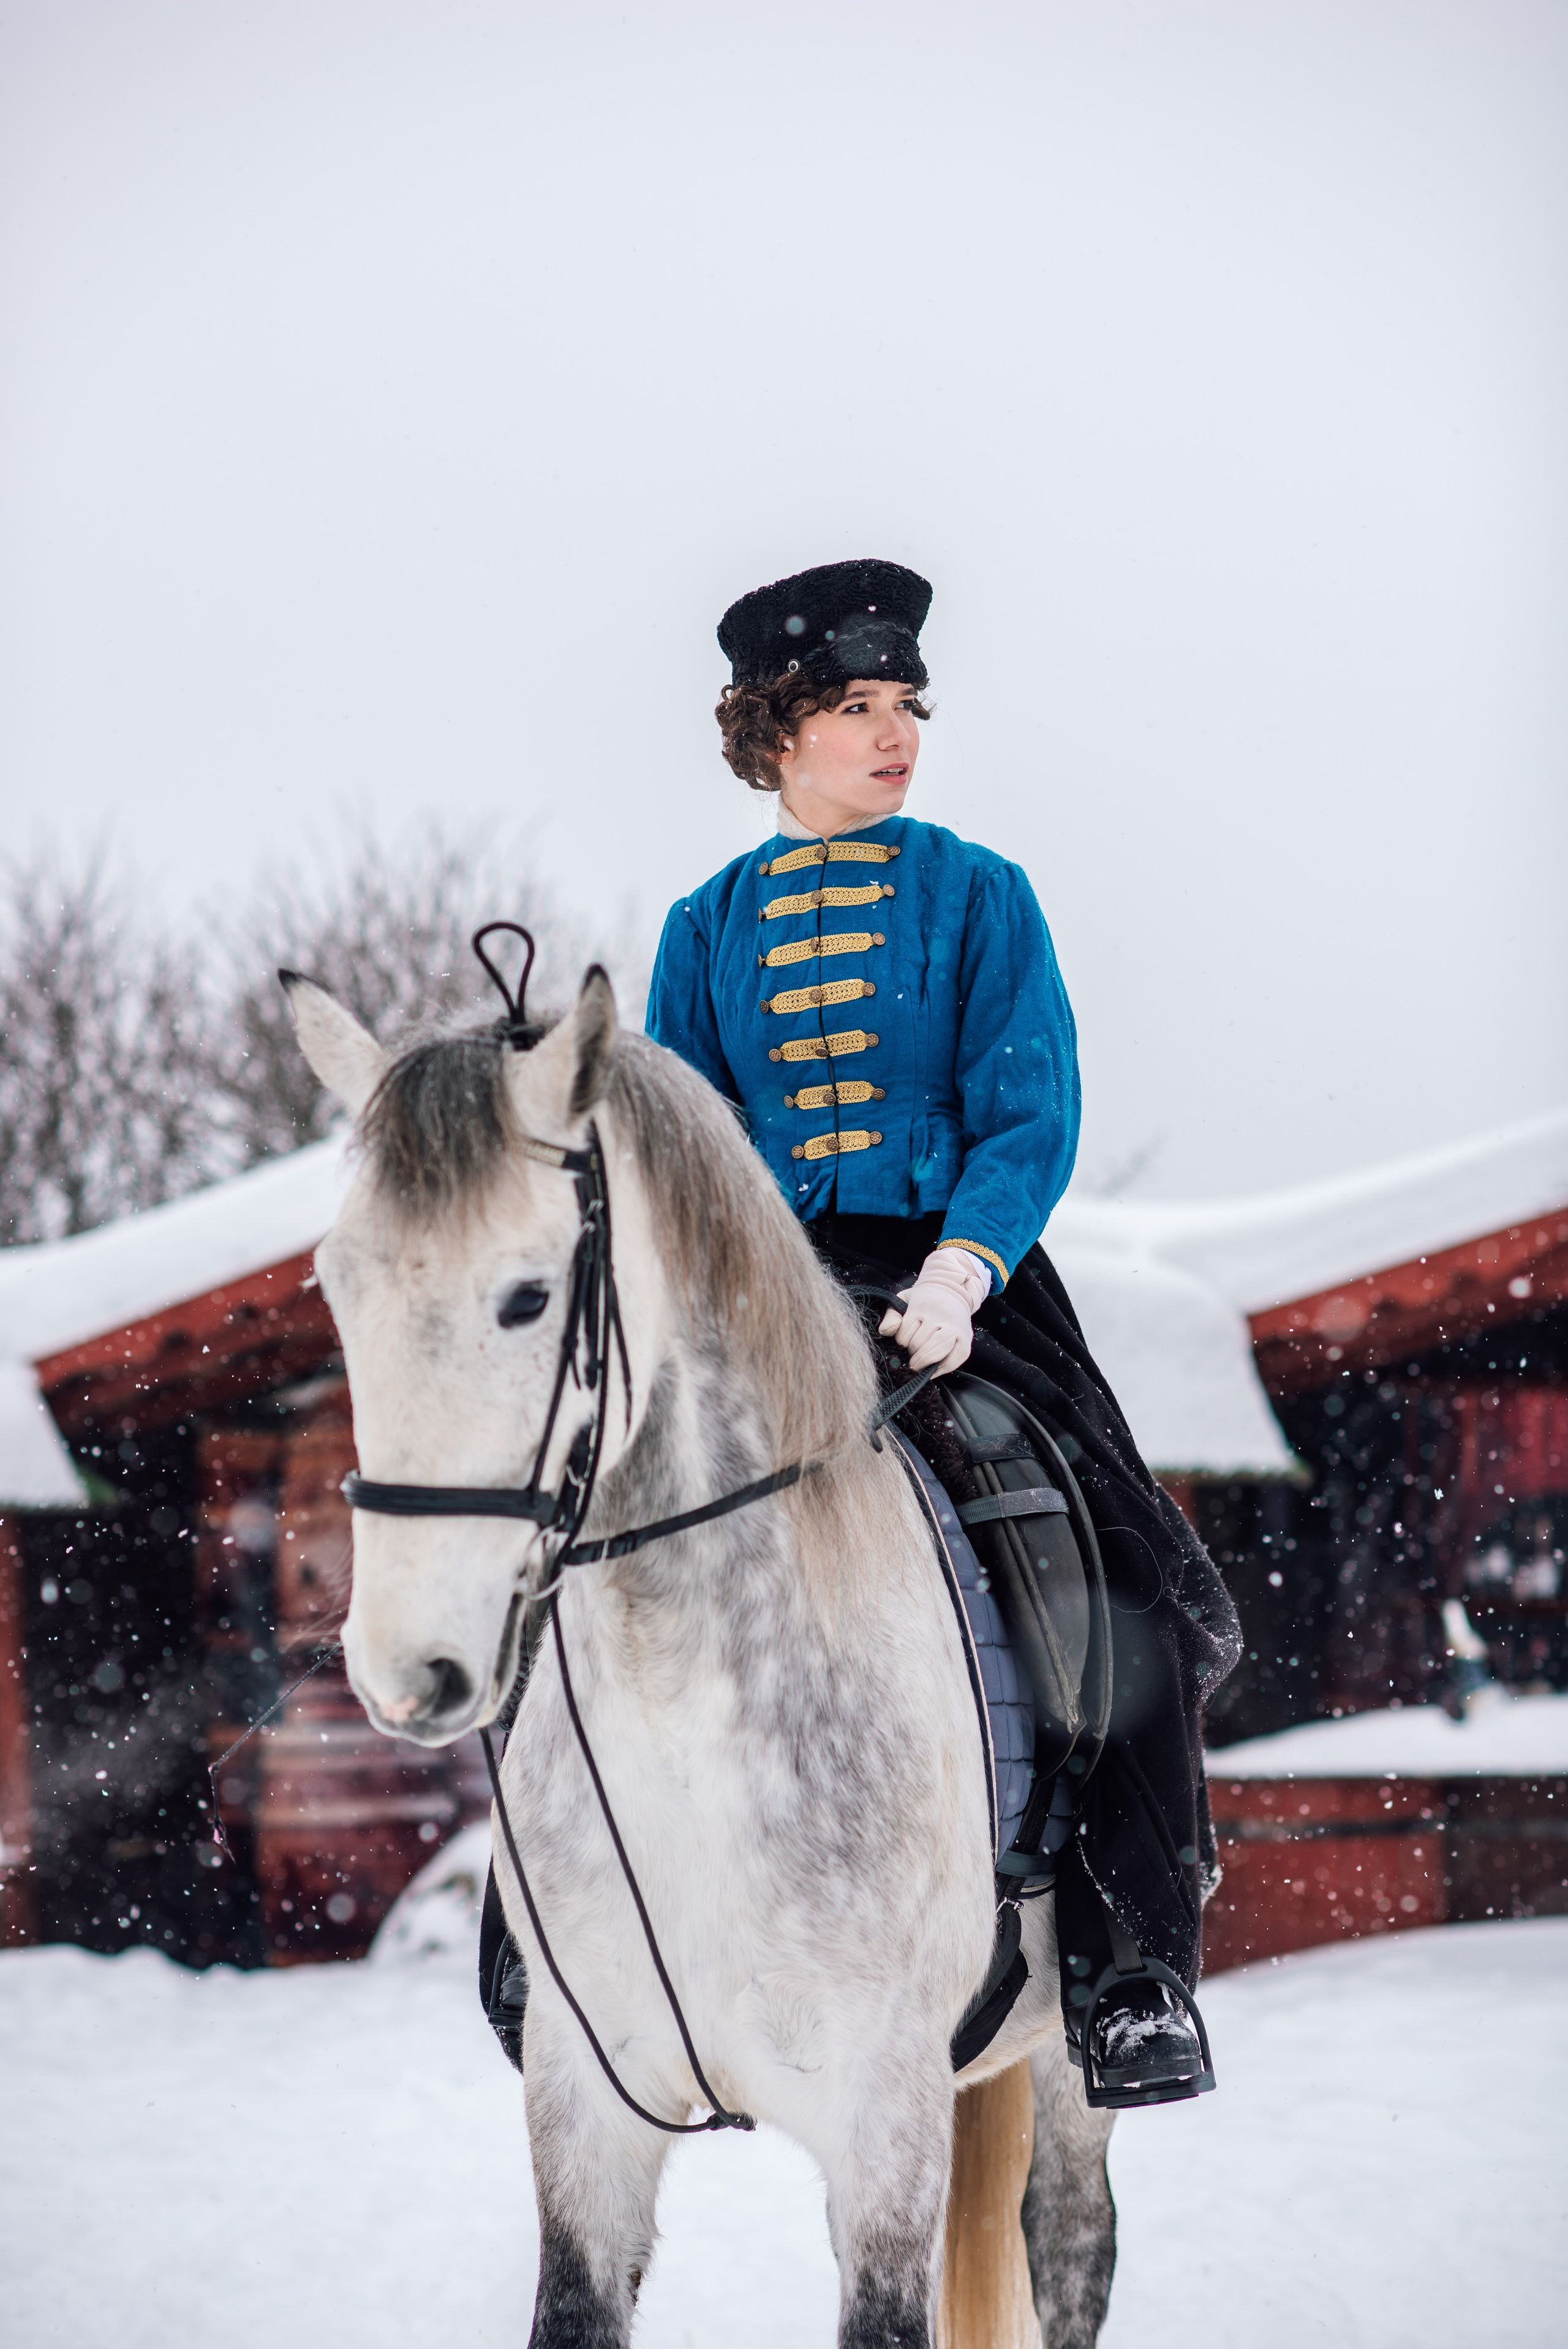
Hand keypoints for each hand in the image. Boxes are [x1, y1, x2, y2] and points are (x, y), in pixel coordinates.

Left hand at [879, 1248, 989, 1375]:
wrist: (953, 1292)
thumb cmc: (923, 1301)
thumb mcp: (904, 1300)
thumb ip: (891, 1316)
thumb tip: (886, 1332)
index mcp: (923, 1306)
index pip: (905, 1332)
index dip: (901, 1341)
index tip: (903, 1342)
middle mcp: (941, 1317)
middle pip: (921, 1343)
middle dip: (912, 1354)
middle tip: (911, 1357)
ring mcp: (956, 1329)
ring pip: (938, 1350)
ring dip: (925, 1361)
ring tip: (918, 1365)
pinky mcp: (966, 1340)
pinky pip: (955, 1359)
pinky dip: (943, 1369)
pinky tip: (933, 1370)